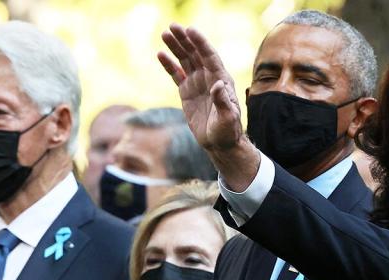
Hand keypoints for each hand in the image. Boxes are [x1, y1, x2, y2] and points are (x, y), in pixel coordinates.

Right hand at [158, 25, 242, 152]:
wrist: (219, 143)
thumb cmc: (227, 131)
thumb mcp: (228, 118)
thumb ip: (223, 101)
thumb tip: (218, 84)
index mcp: (221, 80)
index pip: (210, 57)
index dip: (201, 43)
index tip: (190, 30)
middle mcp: (209, 78)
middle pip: (196, 54)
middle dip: (185, 40)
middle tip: (173, 26)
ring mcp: (197, 84)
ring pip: (185, 60)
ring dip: (176, 47)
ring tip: (165, 34)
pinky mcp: (187, 92)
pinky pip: (177, 74)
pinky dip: (169, 64)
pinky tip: (160, 53)